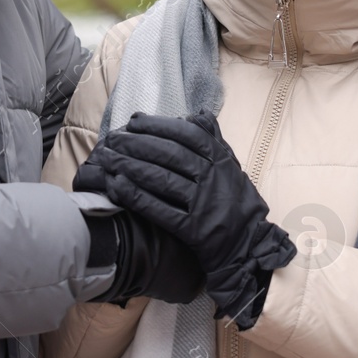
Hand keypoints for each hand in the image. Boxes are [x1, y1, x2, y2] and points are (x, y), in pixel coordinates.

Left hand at [83, 111, 295, 327]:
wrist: (249, 244)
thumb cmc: (237, 202)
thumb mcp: (231, 166)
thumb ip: (214, 139)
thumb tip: (198, 114)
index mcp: (220, 160)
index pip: (187, 135)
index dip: (159, 126)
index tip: (134, 121)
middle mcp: (212, 178)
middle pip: (170, 155)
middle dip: (137, 143)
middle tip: (112, 138)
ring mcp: (203, 204)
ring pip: (162, 180)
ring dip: (131, 166)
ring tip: (108, 158)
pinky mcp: (193, 229)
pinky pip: (160, 210)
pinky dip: (137, 197)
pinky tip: (117, 186)